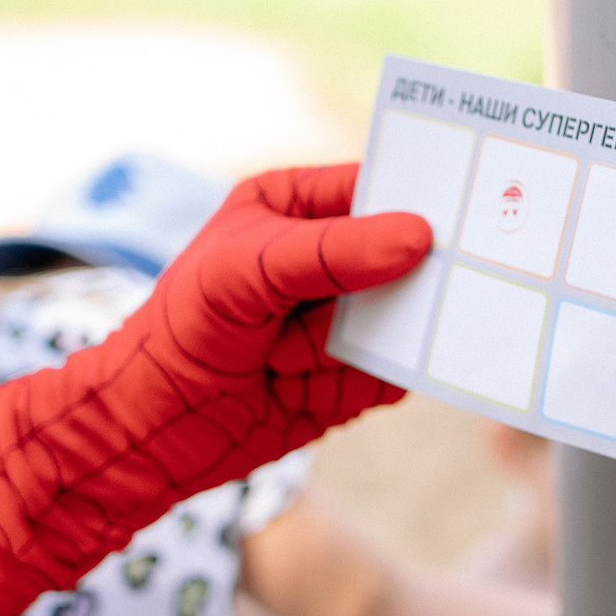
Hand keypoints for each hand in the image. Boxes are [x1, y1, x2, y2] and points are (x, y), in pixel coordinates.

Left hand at [140, 163, 428, 420]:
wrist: (153, 427)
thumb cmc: (184, 327)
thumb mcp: (248, 269)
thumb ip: (333, 251)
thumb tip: (418, 237)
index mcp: (299, 206)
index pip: (377, 188)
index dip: (420, 197)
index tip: (462, 210)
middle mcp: (331, 259)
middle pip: (408, 255)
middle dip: (419, 272)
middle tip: (456, 273)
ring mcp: (346, 319)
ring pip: (409, 317)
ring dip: (383, 335)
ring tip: (308, 349)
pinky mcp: (355, 375)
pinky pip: (397, 371)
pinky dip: (378, 377)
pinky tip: (321, 381)